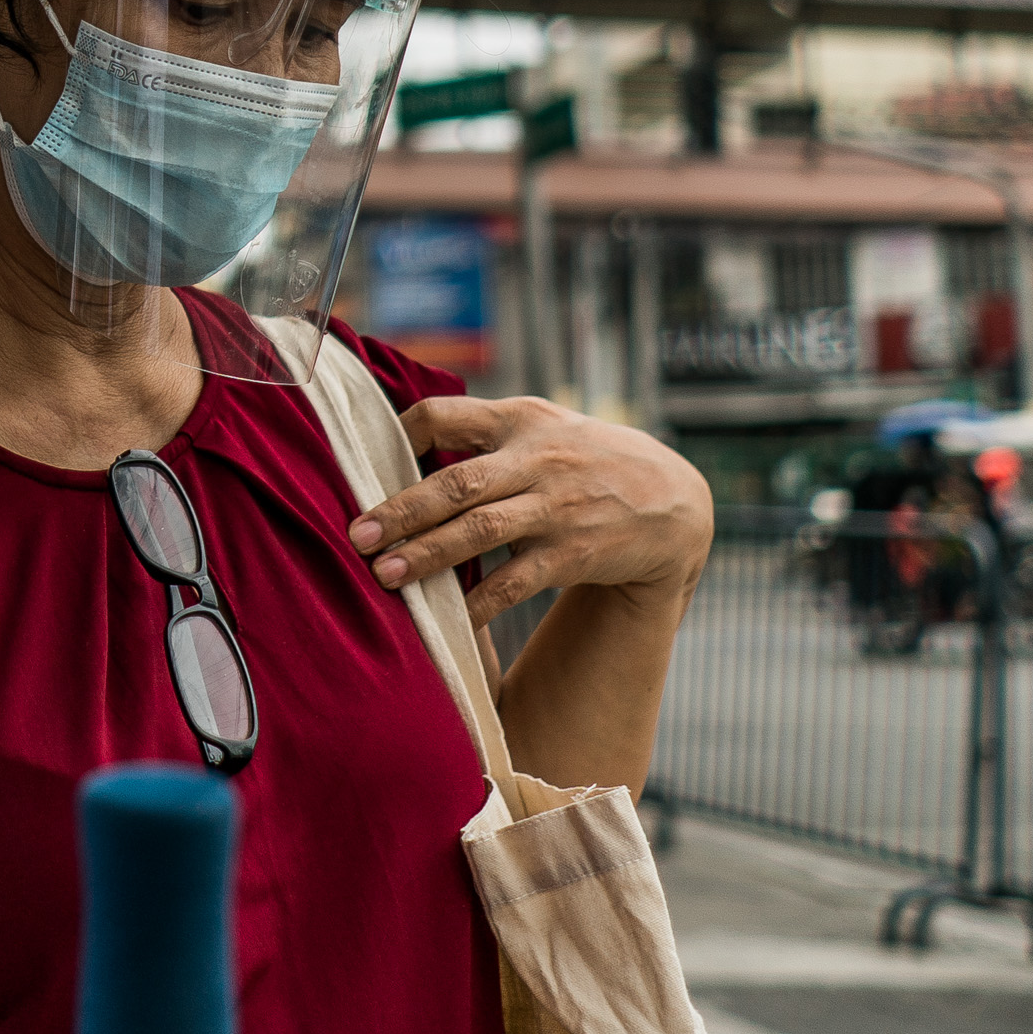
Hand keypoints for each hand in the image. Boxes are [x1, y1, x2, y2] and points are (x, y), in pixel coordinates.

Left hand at [346, 396, 711, 624]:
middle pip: (458, 481)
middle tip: (358, 535)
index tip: (366, 462)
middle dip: (403, 509)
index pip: (445, 414)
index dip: (401, 435)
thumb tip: (401, 446)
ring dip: (429, 555)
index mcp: (519, 420)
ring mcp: (557, 508)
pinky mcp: (574, 554)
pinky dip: (480, 603)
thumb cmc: (587, 461)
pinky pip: (516, 581)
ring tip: (386, 575)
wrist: (675, 501)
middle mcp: (537, 459)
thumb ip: (484, 433)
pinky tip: (449, 619)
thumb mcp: (544, 427)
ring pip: (481, 531)